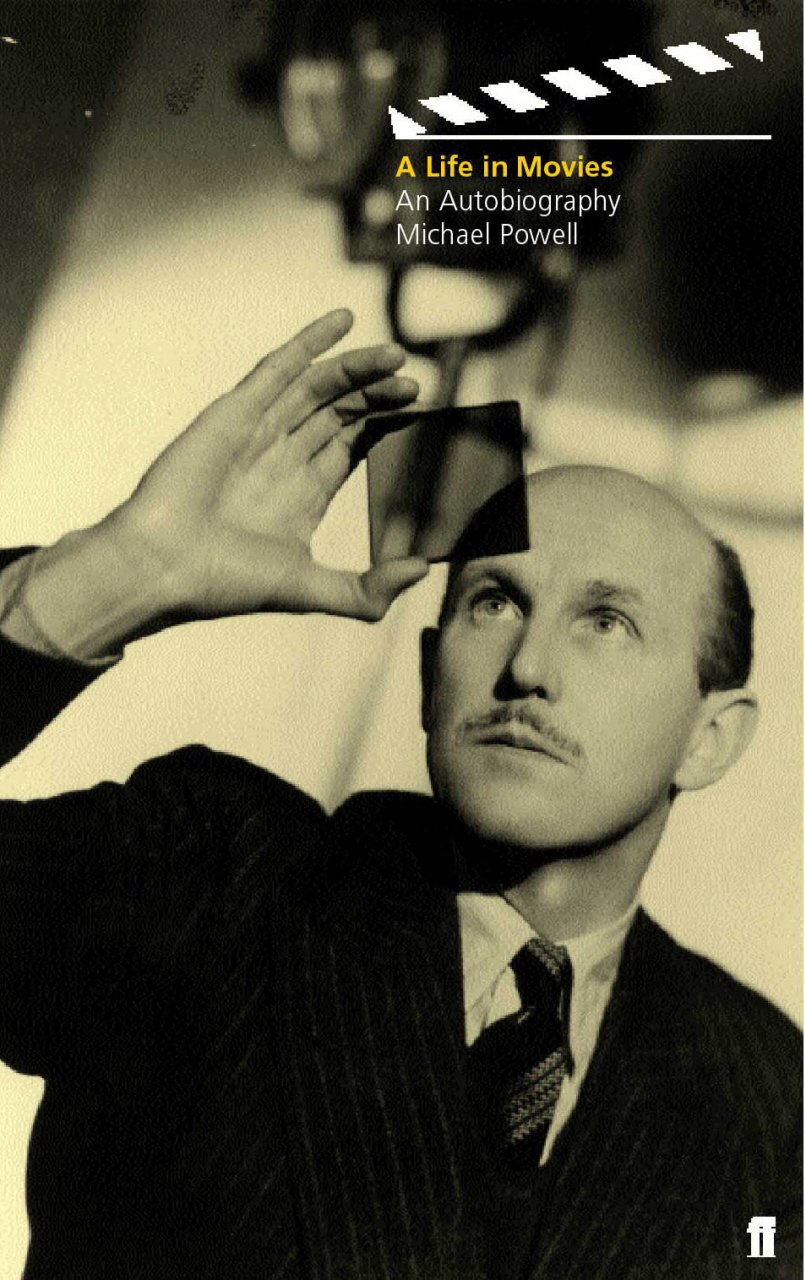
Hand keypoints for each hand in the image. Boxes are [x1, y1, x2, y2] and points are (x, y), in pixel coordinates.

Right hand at [106, 310, 428, 621]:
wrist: (162, 568)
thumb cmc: (223, 584)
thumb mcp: (311, 591)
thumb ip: (368, 592)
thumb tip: (423, 571)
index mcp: (301, 494)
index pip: (352, 446)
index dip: (383, 426)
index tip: (418, 412)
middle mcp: (281, 458)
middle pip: (341, 412)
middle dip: (377, 396)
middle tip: (415, 386)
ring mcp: (258, 431)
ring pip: (318, 386)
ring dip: (357, 368)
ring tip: (396, 358)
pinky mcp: (236, 411)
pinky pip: (278, 368)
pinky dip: (309, 342)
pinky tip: (344, 321)